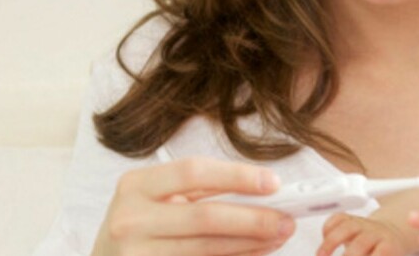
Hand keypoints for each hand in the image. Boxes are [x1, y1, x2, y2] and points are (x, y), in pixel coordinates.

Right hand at [92, 157, 295, 255]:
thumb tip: (265, 188)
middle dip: (254, 218)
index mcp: (136, 186)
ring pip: (207, 250)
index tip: (274, 183)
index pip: (194, 172)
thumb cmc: (142, 224)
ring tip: (279, 236)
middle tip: (287, 219)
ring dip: (251, 244)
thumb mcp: (160, 197)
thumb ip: (203, 190)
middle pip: (205, 217)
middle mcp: (130, 220)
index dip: (237, 176)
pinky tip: (256, 253)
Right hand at [317, 213, 407, 255]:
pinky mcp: (349, 219)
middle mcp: (375, 233)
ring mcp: (362, 224)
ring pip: (346, 227)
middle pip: (361, 243)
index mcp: (388, 247)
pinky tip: (323, 248)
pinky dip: (326, 230)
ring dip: (329, 244)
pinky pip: (337, 218)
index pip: (382, 254)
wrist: (389, 236)